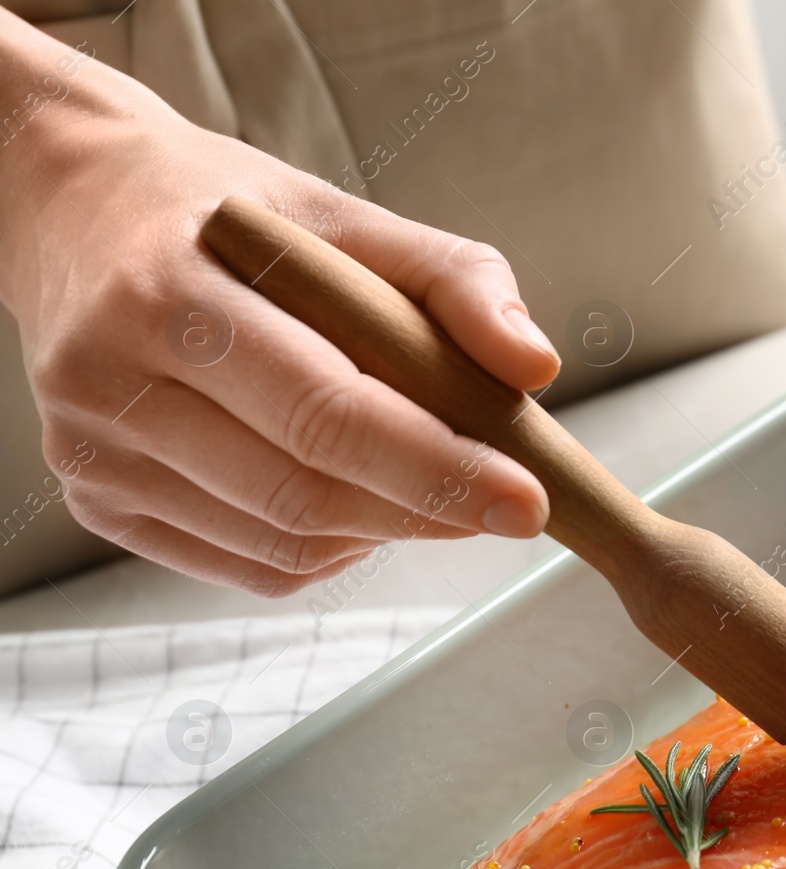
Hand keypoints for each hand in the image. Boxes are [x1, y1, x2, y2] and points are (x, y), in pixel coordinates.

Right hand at [0, 14, 559, 595]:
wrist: (72, 210)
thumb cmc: (224, 213)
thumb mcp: (341, 212)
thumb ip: (453, 278)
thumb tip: (536, 365)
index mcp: (169, 289)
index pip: (325, 410)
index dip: (436, 467)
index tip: (526, 498)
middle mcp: (109, 379)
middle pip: (304, 491)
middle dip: (426, 510)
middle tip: (503, 503)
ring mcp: (92, 452)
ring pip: (280, 542)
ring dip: (384, 531)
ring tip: (428, 484)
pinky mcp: (97, 501)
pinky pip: (246, 565)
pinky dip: (329, 550)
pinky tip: (355, 504)